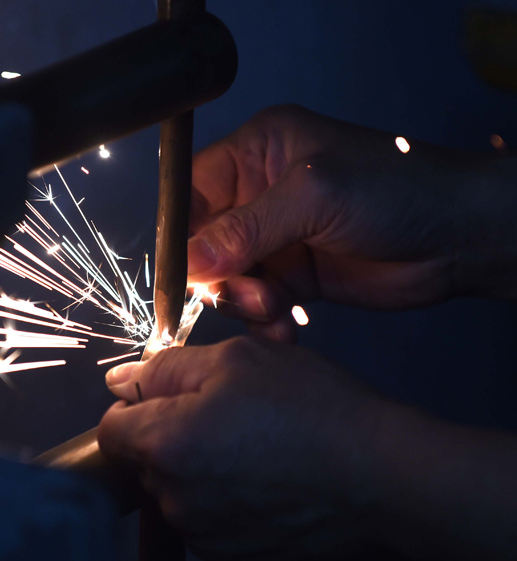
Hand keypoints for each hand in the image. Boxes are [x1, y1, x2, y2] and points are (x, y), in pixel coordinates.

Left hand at [97, 337, 396, 560]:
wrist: (379, 471)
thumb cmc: (308, 405)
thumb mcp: (235, 358)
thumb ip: (165, 368)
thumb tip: (119, 380)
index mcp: (165, 444)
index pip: (109, 430)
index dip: (135, 408)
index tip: (172, 400)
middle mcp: (174, 499)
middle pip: (143, 465)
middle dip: (168, 439)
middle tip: (225, 420)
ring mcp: (205, 538)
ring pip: (177, 498)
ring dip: (196, 477)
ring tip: (252, 454)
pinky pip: (210, 530)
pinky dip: (225, 511)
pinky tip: (264, 488)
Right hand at [188, 104, 515, 340]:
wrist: (462, 236)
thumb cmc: (399, 190)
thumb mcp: (315, 195)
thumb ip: (247, 227)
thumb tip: (191, 261)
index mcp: (258, 152)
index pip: (192, 189)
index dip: (180, 229)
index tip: (180, 269)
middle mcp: (259, 193)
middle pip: (203, 241)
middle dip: (216, 275)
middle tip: (247, 293)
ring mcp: (277, 237)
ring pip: (227, 278)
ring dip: (242, 301)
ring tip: (275, 310)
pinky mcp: (294, 276)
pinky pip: (257, 302)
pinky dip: (263, 319)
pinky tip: (284, 327)